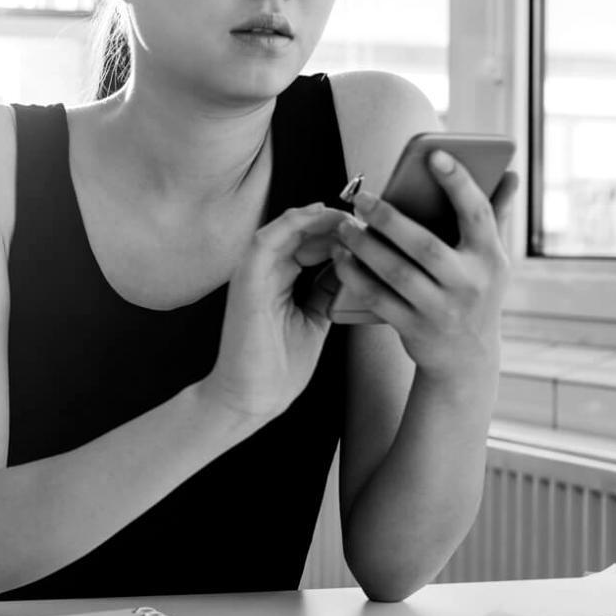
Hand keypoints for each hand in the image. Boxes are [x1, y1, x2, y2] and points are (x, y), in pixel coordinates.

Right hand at [203, 203, 357, 422]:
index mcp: (279, 282)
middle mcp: (264, 273)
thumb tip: (350, 267)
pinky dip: (293, 223)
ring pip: (284, 228)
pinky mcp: (246, 280)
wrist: (251, 398)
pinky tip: (319, 216)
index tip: (369, 234)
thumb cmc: (278, 368)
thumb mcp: (314, 321)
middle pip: (299, 231)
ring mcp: (252, 274)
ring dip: (316, 218)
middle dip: (333, 222)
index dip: (338, 234)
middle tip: (365, 221)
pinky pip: (267, 240)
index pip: (308, 244)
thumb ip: (326, 292)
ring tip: (347, 216)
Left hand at [332, 151, 519, 382]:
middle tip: (361, 196)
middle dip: (389, 218)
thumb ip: (495, 214)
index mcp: (491, 258)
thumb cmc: (475, 292)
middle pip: (424, 245)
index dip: (458, 182)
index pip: (477, 213)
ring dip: (364, 246)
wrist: (466, 358)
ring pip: (396, 272)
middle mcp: (469, 283)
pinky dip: (355, 276)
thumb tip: (510, 173)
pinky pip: (378, 297)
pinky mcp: (414, 328)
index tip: (436, 154)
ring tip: (343, 224)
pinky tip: (340, 256)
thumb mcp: (492, 259)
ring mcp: (441, 309)